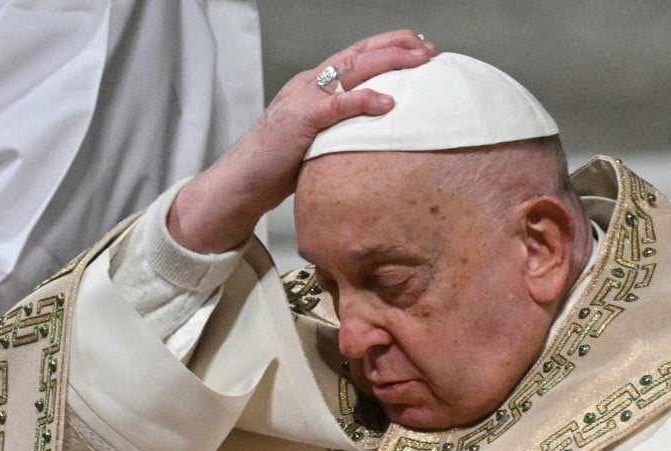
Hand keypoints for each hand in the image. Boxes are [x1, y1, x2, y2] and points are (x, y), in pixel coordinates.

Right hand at [168, 30, 435, 253]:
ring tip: (419, 62)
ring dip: (389, 62)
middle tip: (429, 49)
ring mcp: (303, 98)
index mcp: (315, 85)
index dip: (389, 47)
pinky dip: (363, 100)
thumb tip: (379, 138)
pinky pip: (336, 104)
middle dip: (397, 46)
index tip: (420, 49)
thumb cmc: (279, 166)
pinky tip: (387, 103)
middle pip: (359, 53)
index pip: (357, 55)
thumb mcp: (318, 140)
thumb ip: (343, 130)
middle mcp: (310, 83)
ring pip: (351, 69)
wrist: (241, 183)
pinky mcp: (299, 120)